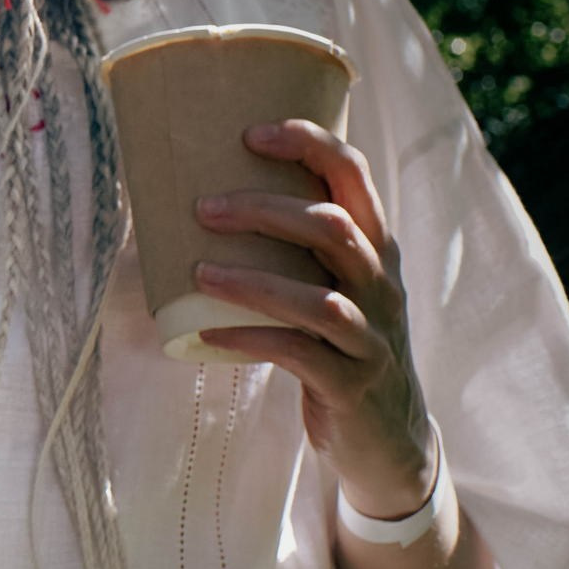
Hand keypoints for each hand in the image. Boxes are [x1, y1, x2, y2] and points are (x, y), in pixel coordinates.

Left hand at [192, 119, 435, 518]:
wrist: (385, 436)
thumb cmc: (335, 343)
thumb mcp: (325, 285)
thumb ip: (285, 247)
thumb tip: (183, 203)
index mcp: (373, 246)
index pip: (354, 175)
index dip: (309, 144)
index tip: (250, 133)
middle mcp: (379, 284)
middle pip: (333, 228)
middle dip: (264, 210)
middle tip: (202, 208)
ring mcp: (371, 336)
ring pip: (318, 298)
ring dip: (253, 281)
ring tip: (199, 273)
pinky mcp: (352, 383)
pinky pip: (302, 355)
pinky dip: (252, 339)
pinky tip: (207, 335)